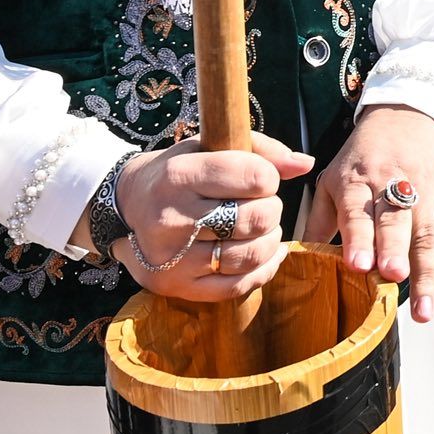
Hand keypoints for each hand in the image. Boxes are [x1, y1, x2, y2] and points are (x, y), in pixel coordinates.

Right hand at [105, 132, 312, 303]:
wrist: (128, 206)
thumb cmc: (179, 172)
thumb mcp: (209, 146)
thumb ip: (261, 151)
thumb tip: (305, 164)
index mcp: (180, 176)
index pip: (254, 177)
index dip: (269, 178)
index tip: (260, 179)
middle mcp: (172, 219)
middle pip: (255, 219)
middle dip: (271, 210)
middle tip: (261, 206)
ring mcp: (173, 258)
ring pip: (250, 255)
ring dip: (269, 241)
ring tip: (261, 229)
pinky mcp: (176, 286)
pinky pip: (237, 286)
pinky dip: (262, 270)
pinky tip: (265, 254)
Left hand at [304, 105, 433, 323]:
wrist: (402, 113)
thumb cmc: (362, 157)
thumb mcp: (333, 180)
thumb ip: (321, 222)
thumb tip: (298, 264)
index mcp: (357, 181)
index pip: (357, 212)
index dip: (359, 238)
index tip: (358, 266)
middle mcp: (393, 181)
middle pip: (396, 221)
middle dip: (395, 250)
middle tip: (393, 278)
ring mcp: (426, 182)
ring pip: (429, 228)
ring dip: (428, 269)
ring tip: (425, 308)